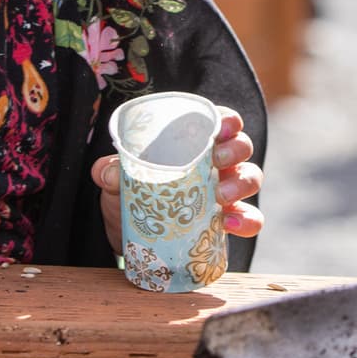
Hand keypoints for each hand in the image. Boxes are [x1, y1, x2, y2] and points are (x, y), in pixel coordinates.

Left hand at [91, 105, 263, 253]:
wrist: (130, 237)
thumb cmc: (132, 194)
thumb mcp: (117, 180)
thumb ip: (110, 171)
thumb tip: (106, 172)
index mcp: (195, 142)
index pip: (220, 122)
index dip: (228, 120)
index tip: (222, 127)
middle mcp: (217, 163)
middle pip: (241, 147)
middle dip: (235, 149)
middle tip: (216, 160)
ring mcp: (226, 192)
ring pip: (250, 178)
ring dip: (241, 183)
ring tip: (221, 196)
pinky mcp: (227, 222)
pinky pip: (249, 218)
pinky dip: (246, 220)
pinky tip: (229, 223)